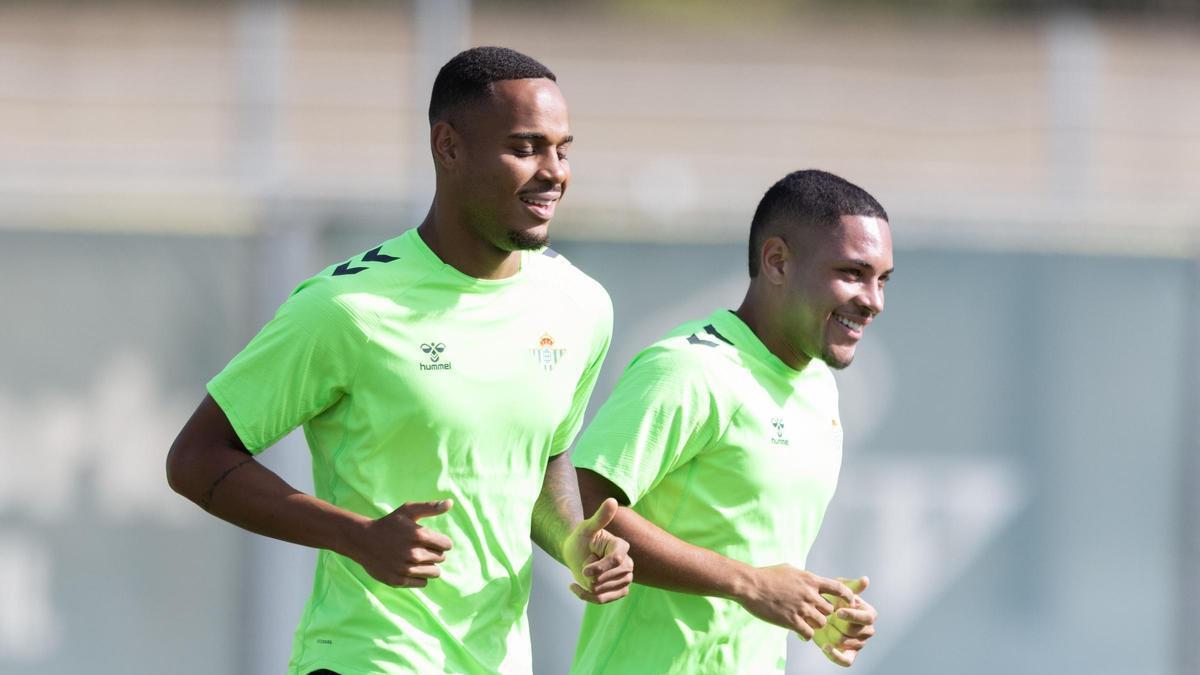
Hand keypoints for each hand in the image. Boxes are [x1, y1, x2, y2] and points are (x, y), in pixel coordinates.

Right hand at [346, 499, 453, 587]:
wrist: (363, 541)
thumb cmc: (389, 524)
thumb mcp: (408, 511)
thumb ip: (430, 507)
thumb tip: (451, 503)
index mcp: (419, 535)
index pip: (446, 545)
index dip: (441, 542)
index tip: (431, 540)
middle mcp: (413, 554)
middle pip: (441, 558)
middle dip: (434, 553)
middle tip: (420, 548)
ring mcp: (405, 569)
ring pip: (434, 572)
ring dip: (429, 566)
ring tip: (416, 558)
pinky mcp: (398, 581)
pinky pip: (423, 583)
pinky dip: (419, 576)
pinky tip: (409, 567)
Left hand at [562, 498, 633, 603]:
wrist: (576, 553)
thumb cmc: (581, 538)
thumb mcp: (586, 528)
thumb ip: (600, 517)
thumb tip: (612, 500)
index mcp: (621, 546)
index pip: (616, 561)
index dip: (599, 567)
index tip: (584, 568)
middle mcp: (628, 562)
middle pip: (606, 578)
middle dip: (589, 575)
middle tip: (586, 563)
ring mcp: (625, 578)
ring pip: (603, 590)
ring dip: (587, 584)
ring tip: (585, 572)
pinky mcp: (620, 591)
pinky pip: (602, 600)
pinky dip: (585, 596)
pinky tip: (575, 587)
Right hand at [736, 565, 854, 640]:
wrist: (751, 585)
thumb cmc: (767, 575)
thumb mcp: (790, 570)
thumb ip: (805, 578)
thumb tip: (812, 580)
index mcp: (810, 580)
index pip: (838, 588)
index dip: (847, 596)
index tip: (849, 602)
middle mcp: (809, 594)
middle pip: (830, 610)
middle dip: (824, 613)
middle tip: (815, 615)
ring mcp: (801, 608)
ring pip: (821, 623)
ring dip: (815, 624)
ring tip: (806, 623)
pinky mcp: (791, 621)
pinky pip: (808, 633)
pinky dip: (806, 634)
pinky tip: (799, 632)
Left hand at [813, 576, 876, 666]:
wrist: (819, 613)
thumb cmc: (833, 599)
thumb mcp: (840, 590)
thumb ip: (852, 586)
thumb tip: (865, 580)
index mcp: (869, 614)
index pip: (867, 618)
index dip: (853, 615)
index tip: (838, 611)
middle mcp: (867, 630)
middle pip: (854, 631)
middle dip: (837, 624)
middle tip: (826, 617)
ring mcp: (859, 643)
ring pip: (847, 643)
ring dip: (832, 634)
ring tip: (822, 626)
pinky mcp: (849, 655)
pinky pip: (847, 661)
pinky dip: (836, 656)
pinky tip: (825, 647)